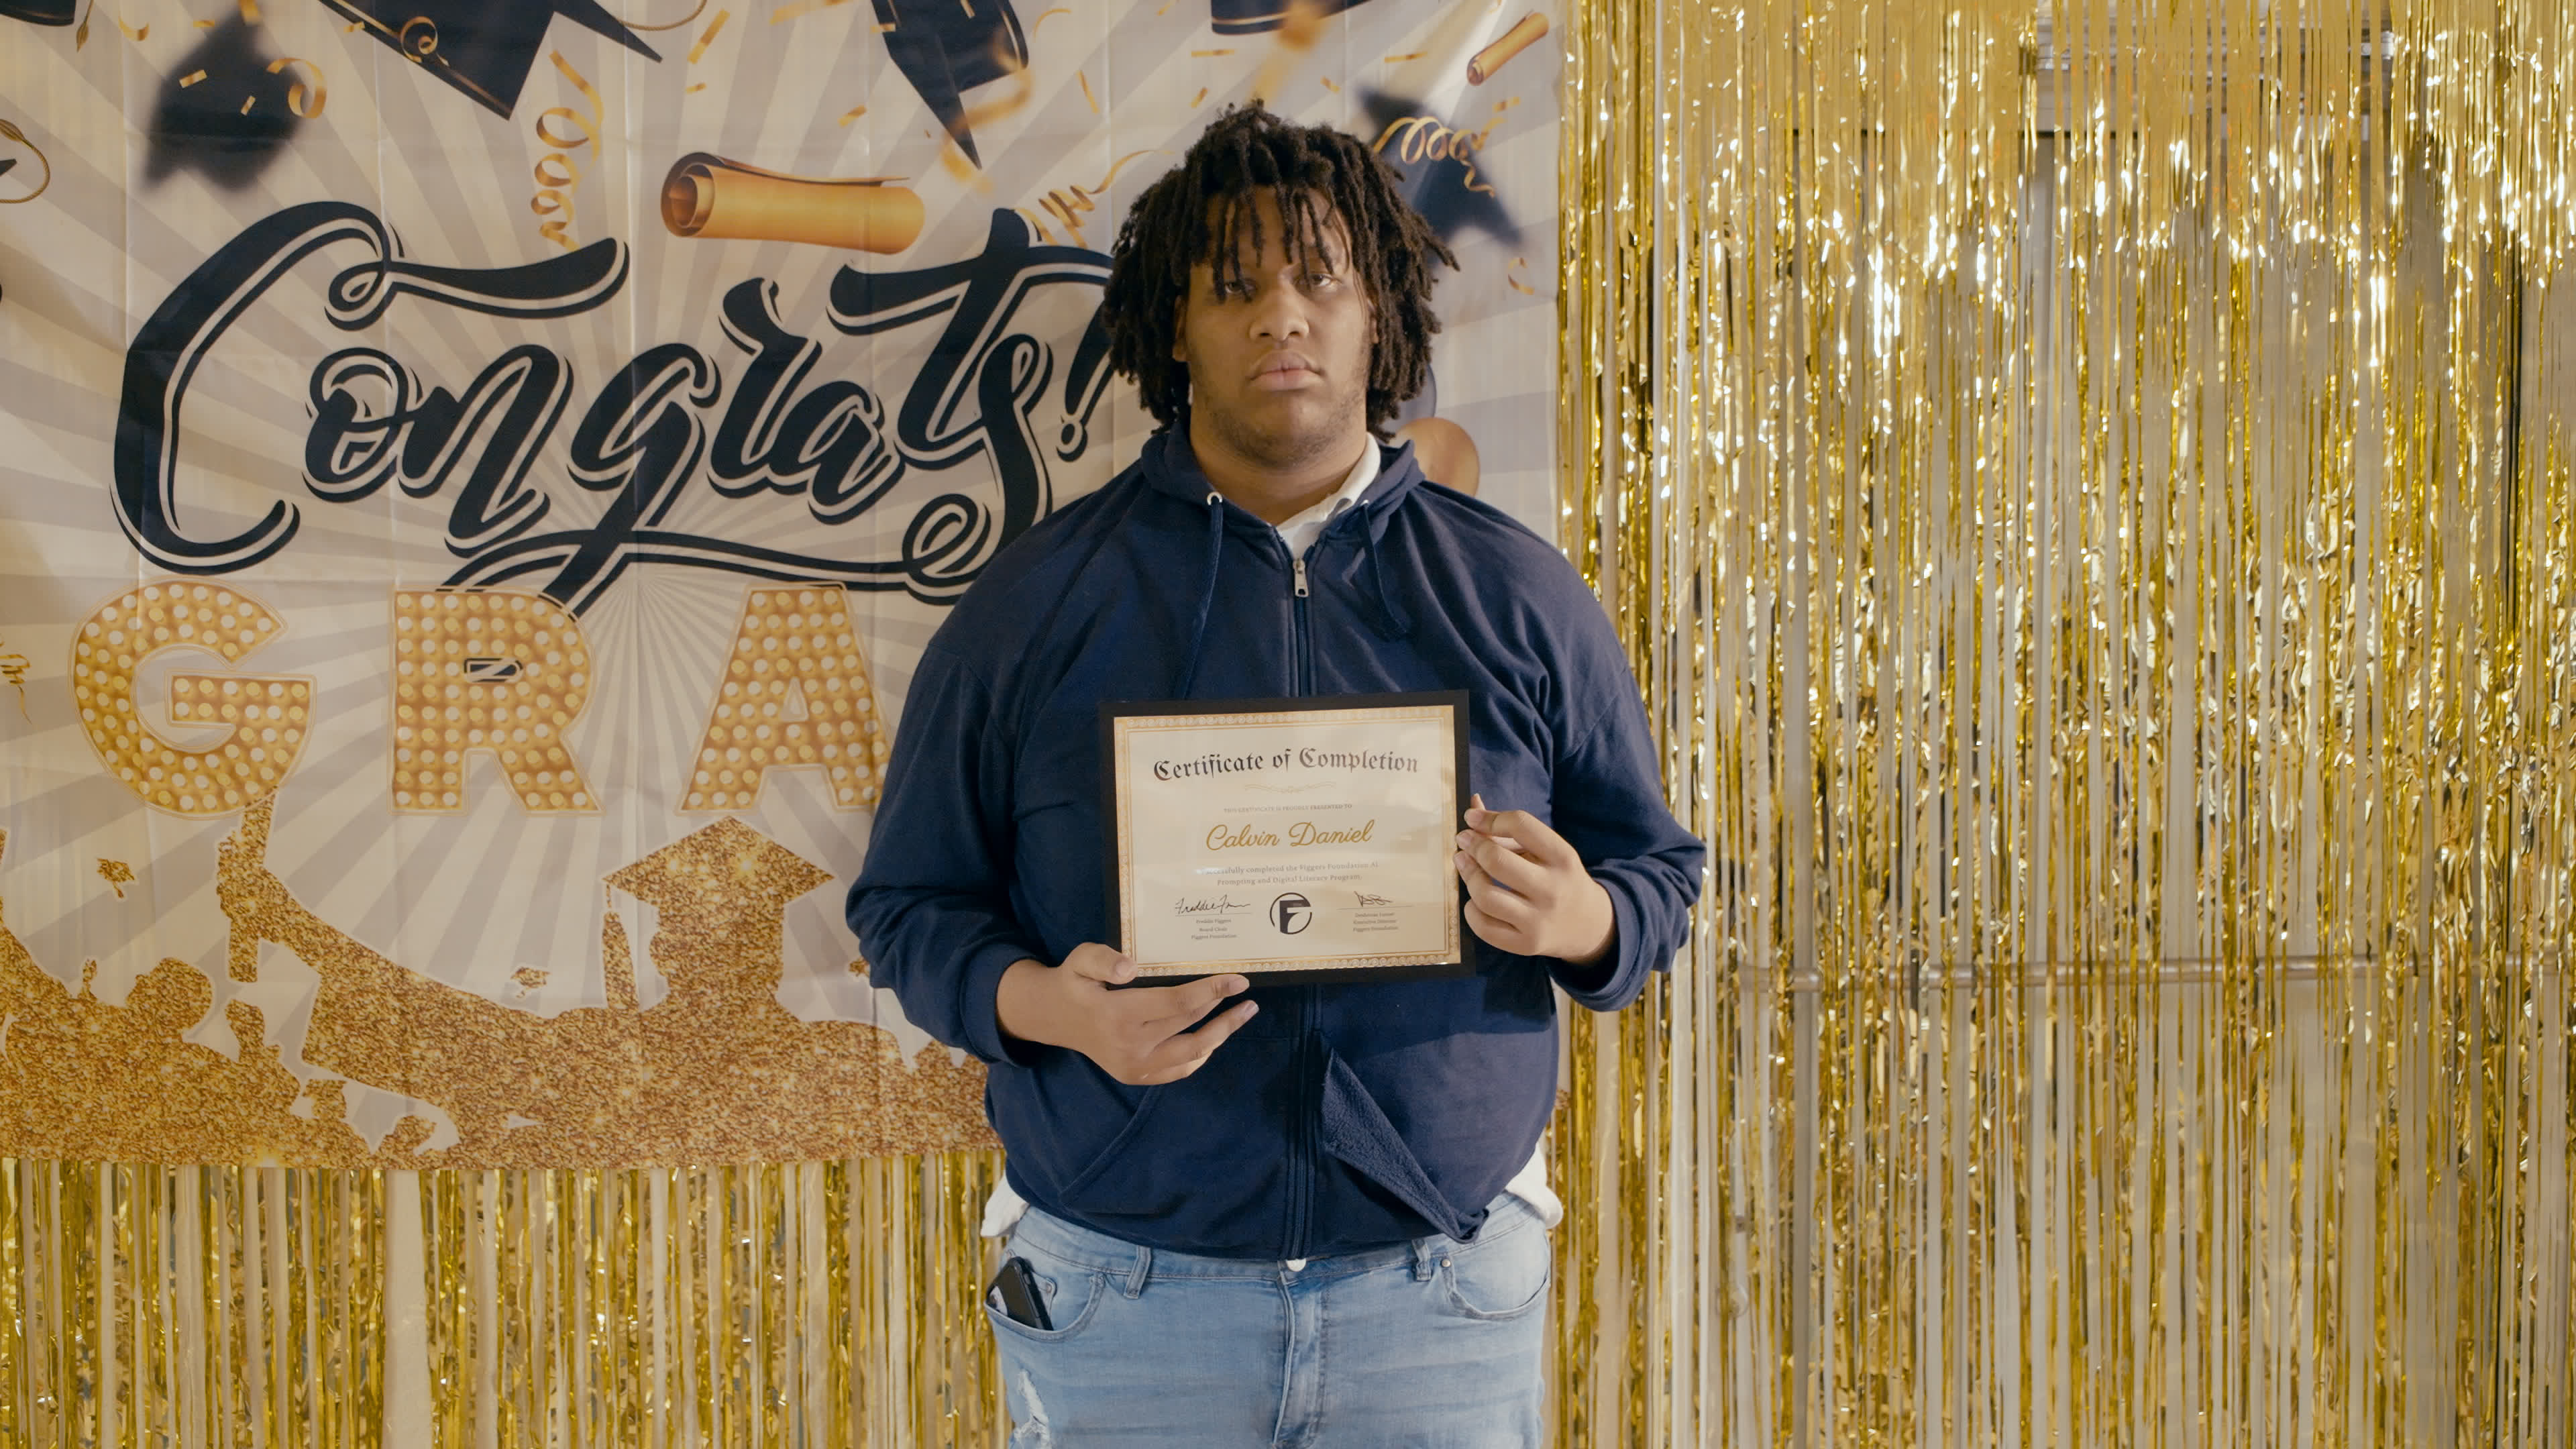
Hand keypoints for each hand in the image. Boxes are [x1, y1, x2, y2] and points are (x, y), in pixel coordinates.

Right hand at [994, 943, 1257, 1085]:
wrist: (1053, 1017)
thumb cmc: (1074, 982)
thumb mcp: (1081, 959)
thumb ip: (1104, 960)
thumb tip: (1131, 969)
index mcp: (1118, 1015)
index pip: (1178, 1004)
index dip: (1212, 991)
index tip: (1238, 980)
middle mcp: (1130, 1046)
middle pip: (1190, 1026)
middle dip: (1223, 1009)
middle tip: (1246, 995)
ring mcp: (1134, 1066)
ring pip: (1191, 1054)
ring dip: (1221, 1035)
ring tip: (1242, 1015)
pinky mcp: (1135, 1076)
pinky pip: (1178, 1070)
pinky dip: (1201, 1055)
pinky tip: (1215, 1037)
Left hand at [1454, 793, 1615, 965]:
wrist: (1587, 925)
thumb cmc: (1558, 878)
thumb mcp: (1547, 851)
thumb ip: (1511, 831)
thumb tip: (1472, 808)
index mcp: (1563, 857)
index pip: (1521, 825)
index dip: (1490, 818)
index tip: (1472, 818)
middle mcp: (1553, 889)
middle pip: (1498, 861)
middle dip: (1473, 846)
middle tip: (1464, 841)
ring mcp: (1538, 920)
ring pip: (1486, 896)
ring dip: (1468, 876)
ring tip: (1464, 864)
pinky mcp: (1525, 944)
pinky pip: (1484, 927)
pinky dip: (1471, 910)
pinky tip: (1474, 899)